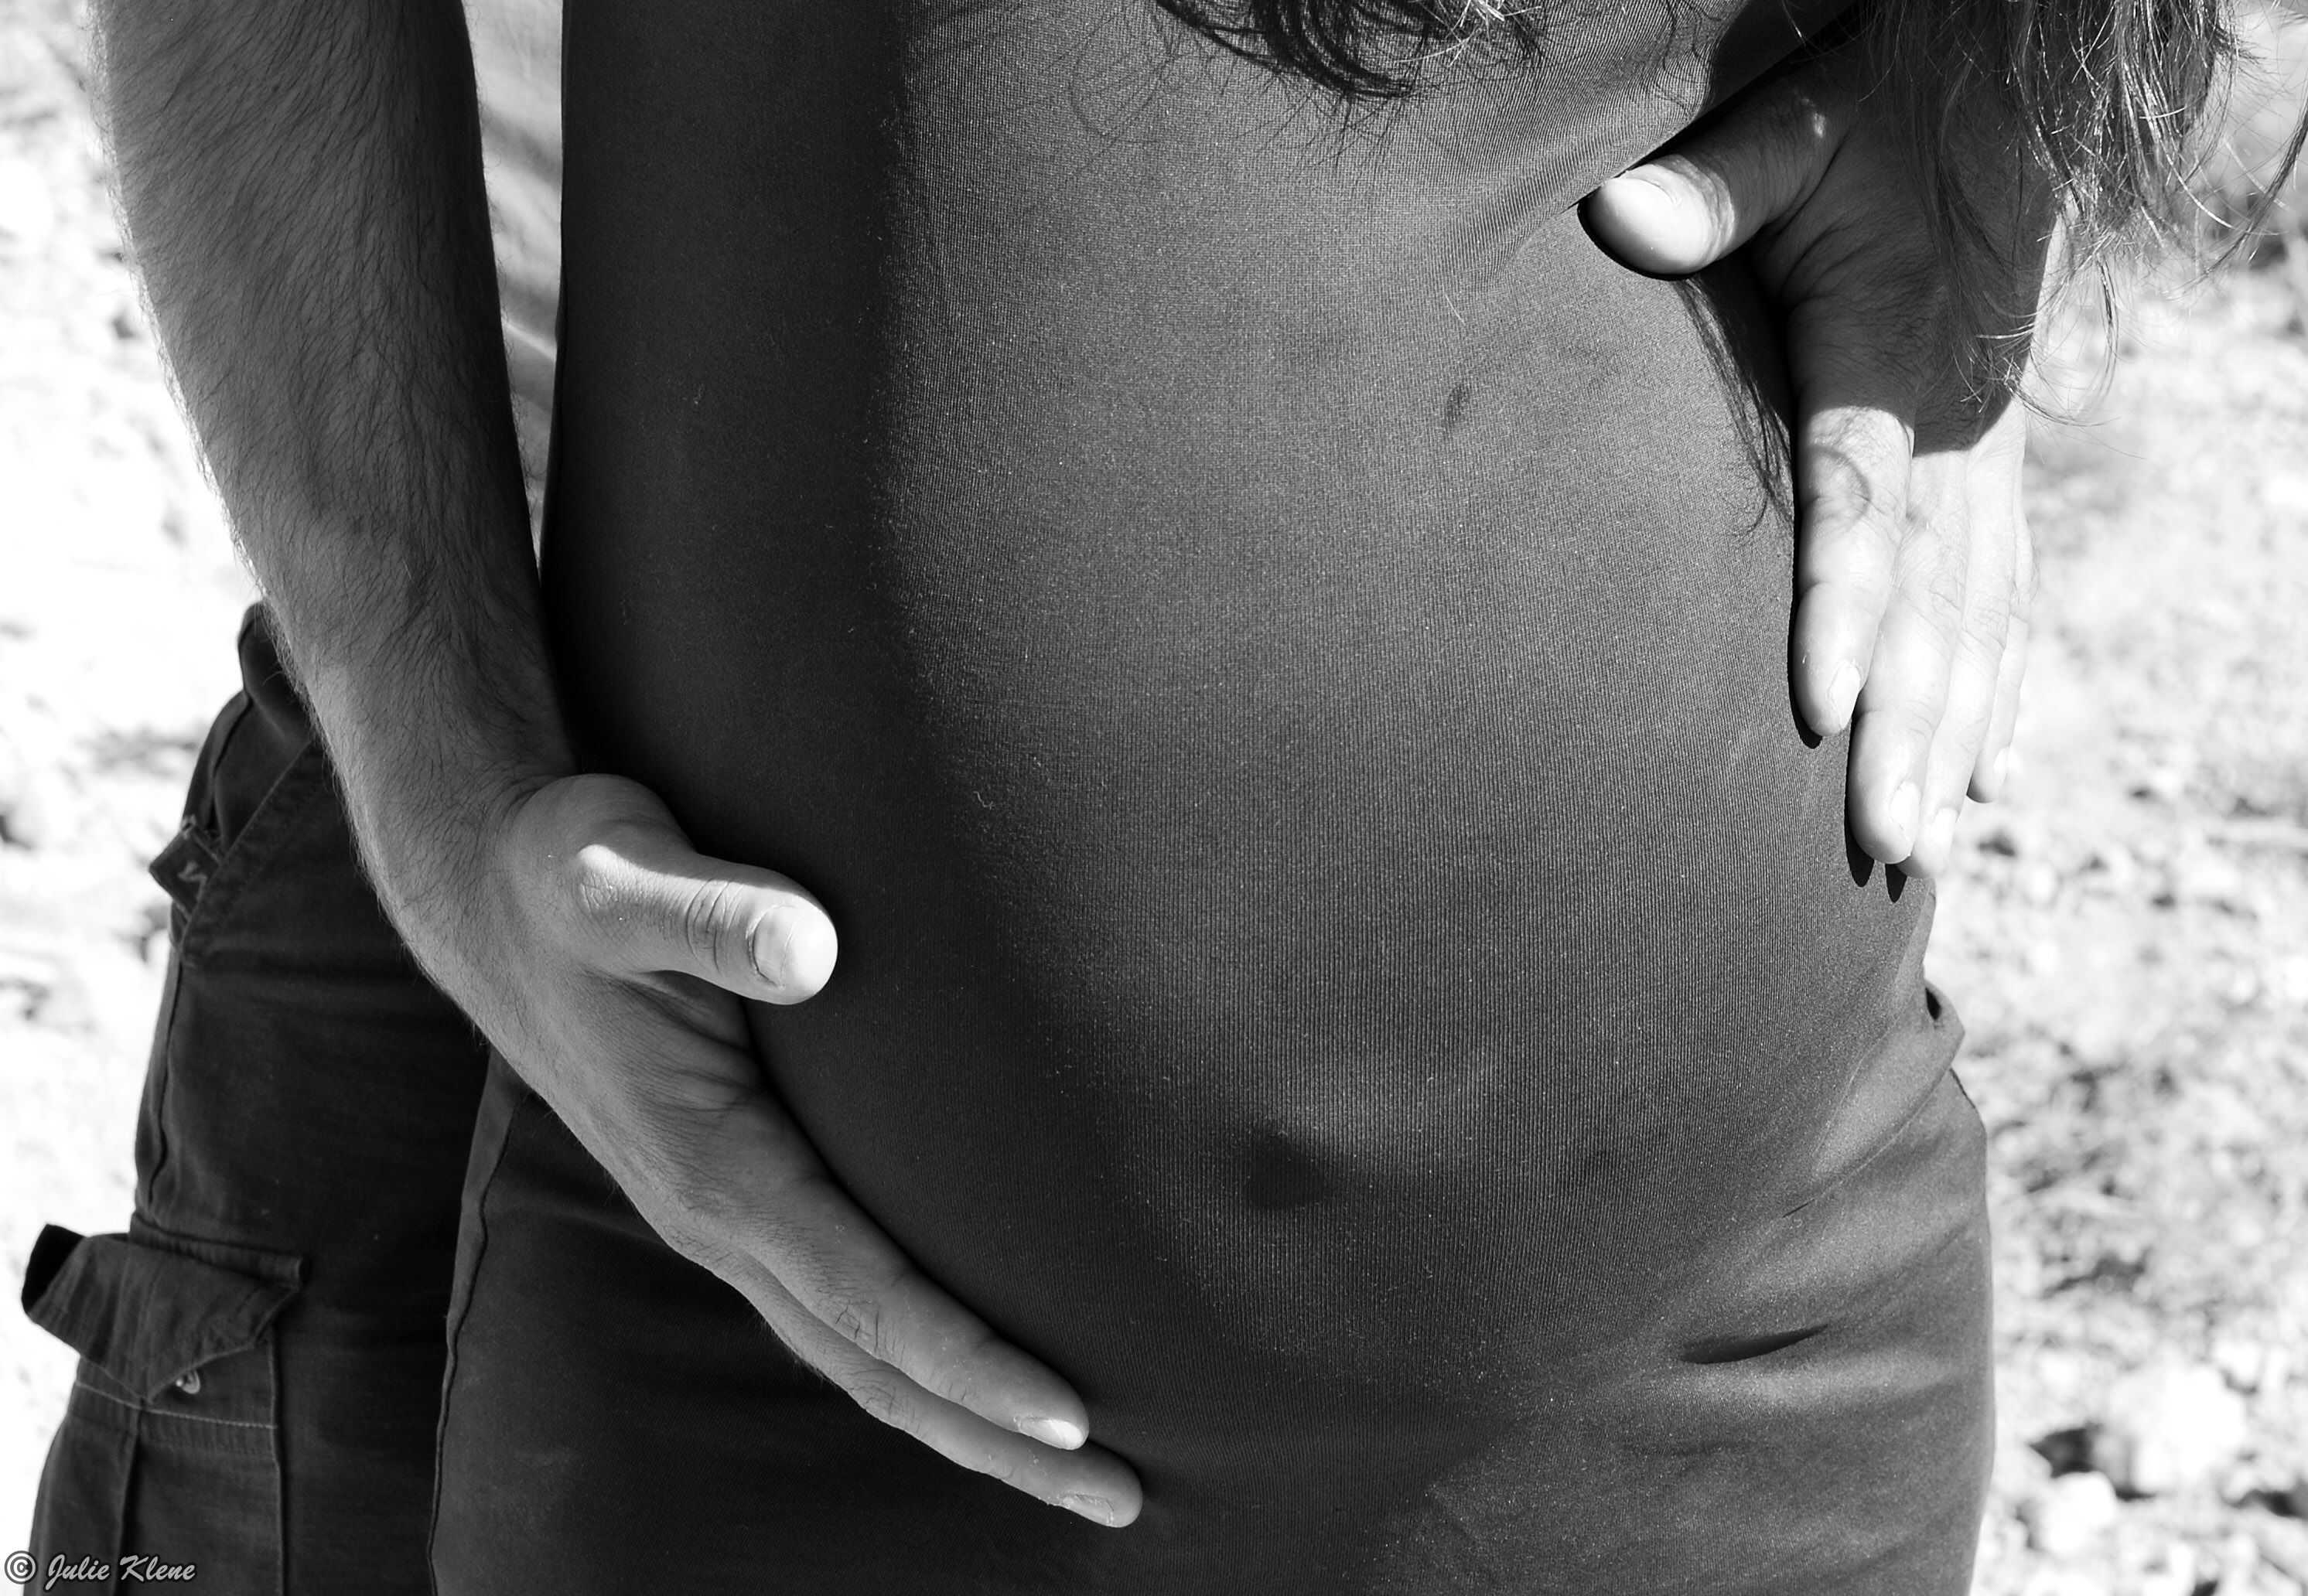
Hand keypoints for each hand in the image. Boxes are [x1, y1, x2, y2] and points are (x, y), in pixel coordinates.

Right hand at [426, 771, 1143, 1525]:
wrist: (493, 892)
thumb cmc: (572, 877)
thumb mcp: (620, 878)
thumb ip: (712, 912)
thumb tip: (809, 950)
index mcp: (708, 1164)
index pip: (861, 1294)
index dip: (968, 1361)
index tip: (1072, 1417)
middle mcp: (718, 1217)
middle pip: (874, 1365)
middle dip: (997, 1440)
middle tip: (1125, 1502)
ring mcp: (728, 1216)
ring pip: (861, 1352)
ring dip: (971, 1420)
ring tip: (1086, 1477)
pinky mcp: (743, 1191)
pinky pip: (844, 1305)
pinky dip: (922, 1361)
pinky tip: (986, 1374)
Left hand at [1582, 49, 2049, 877]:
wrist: (1991, 117)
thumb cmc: (1870, 128)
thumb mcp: (1796, 131)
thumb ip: (1716, 184)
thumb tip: (1613, 214)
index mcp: (1900, 356)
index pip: (1864, 501)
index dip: (1844, 607)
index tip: (1822, 710)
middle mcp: (1962, 428)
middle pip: (1936, 600)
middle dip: (1910, 728)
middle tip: (1880, 842)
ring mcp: (1990, 461)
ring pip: (1980, 622)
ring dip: (1952, 738)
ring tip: (1919, 855)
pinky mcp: (1996, 477)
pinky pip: (2007, 600)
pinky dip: (1995, 692)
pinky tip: (1979, 778)